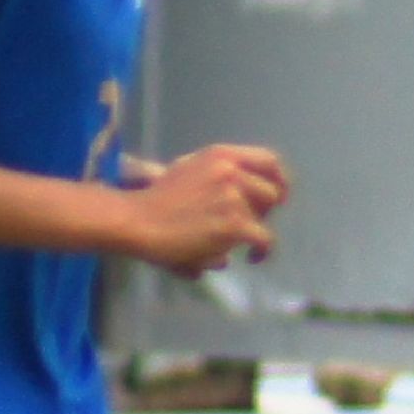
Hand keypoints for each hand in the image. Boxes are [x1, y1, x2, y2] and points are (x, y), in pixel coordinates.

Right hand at [115, 143, 287, 275]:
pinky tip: (253, 258)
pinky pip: (264, 239)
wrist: (135, 220)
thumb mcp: (185, 173)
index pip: (268, 160)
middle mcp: (231, 171)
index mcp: (220, 155)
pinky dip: (262, 251)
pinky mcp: (234, 223)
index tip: (277, 194)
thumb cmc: (153, 201)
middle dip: (265, 210)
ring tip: (239, 242)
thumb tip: (233, 197)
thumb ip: (214, 183)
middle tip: (249, 223)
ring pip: (265, 217)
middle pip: (271, 191)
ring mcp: (234, 197)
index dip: (278, 179)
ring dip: (255, 230)